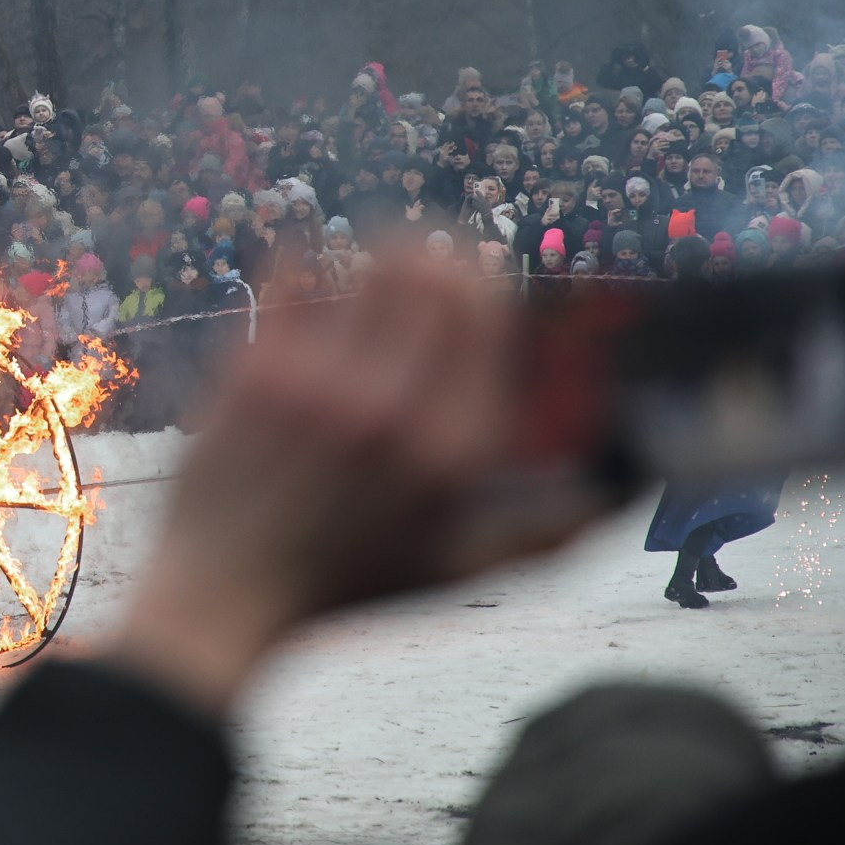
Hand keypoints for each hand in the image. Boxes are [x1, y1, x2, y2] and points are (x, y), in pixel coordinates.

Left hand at [104, 257, 600, 718]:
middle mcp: (391, 410)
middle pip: (430, 275)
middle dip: (434, 249)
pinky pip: (288, 281)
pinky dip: (304, 261)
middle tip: (427, 249)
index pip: (484, 315)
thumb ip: (544, 533)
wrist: (225, 595)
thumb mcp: (455, 568)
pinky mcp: (253, 374)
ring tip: (379, 251)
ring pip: (363, 266)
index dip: (482, 275)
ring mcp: (317, 387)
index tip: (473, 268)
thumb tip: (619, 501)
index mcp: (451, 450)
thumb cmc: (343, 583)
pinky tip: (309, 261)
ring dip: (376, 249)